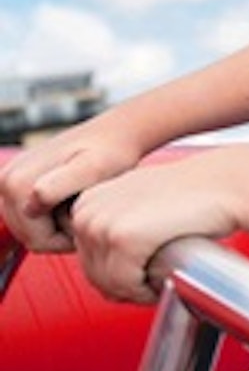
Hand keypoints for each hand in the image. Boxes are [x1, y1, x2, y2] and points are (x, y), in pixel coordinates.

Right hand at [0, 116, 146, 252]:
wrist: (116, 130)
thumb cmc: (113, 151)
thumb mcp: (94, 169)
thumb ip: (60, 185)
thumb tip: (32, 197)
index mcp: (17, 183)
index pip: (36, 240)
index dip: (68, 239)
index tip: (91, 220)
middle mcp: (6, 180)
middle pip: (29, 235)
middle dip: (60, 233)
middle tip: (87, 212)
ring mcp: (8, 178)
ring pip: (29, 228)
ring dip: (56, 225)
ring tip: (81, 204)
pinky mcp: (17, 177)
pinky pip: (30, 214)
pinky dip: (51, 215)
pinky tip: (73, 199)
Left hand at [68, 148, 248, 303]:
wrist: (227, 184)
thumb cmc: (196, 194)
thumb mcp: (144, 201)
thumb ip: (118, 224)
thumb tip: (106, 263)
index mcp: (89, 200)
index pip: (88, 258)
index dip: (118, 272)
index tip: (144, 269)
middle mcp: (88, 209)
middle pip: (93, 274)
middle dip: (127, 285)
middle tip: (157, 277)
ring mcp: (102, 223)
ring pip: (106, 283)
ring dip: (137, 290)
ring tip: (163, 274)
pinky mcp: (122, 238)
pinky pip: (125, 285)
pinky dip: (146, 290)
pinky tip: (165, 274)